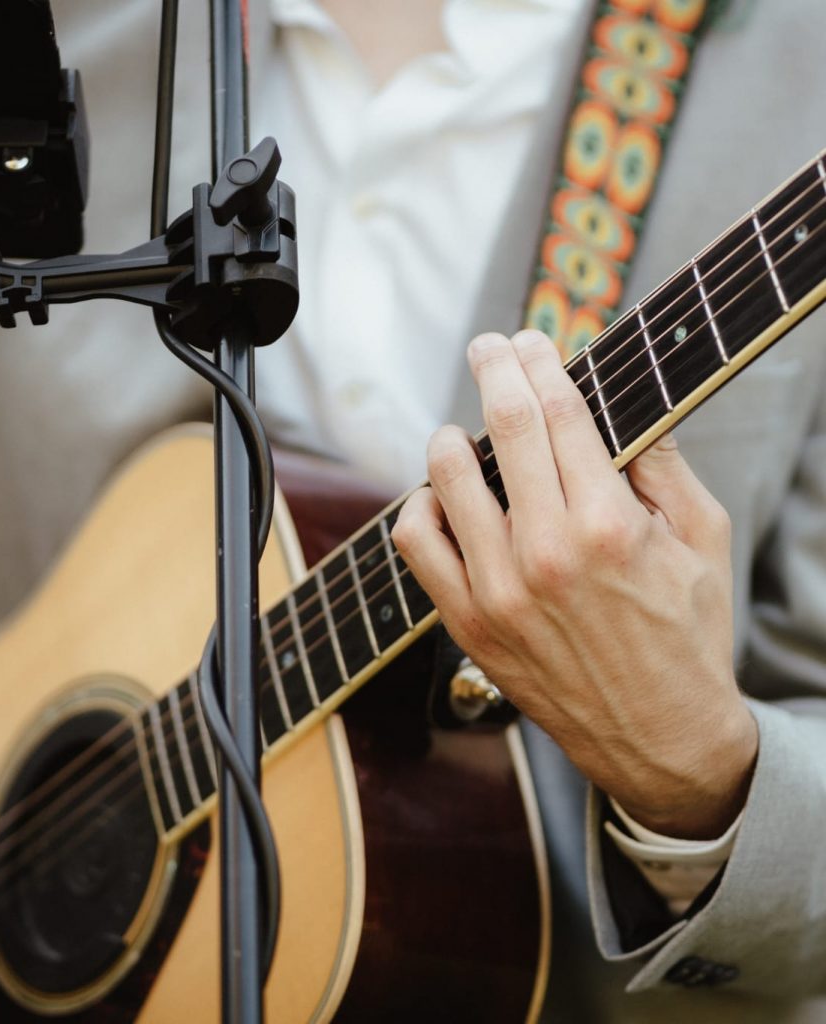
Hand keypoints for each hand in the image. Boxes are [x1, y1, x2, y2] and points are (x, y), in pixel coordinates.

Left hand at [393, 330, 757, 838]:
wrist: (660, 738)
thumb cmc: (688, 637)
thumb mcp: (704, 541)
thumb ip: (663, 465)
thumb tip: (621, 405)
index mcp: (609, 525)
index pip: (559, 412)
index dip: (539, 362)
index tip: (528, 342)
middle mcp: (546, 552)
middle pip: (505, 427)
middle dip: (494, 369)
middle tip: (489, 346)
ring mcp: (497, 591)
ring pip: (447, 477)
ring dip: (453, 437)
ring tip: (464, 433)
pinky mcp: (467, 623)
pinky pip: (416, 545)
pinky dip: (420, 508)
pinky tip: (438, 498)